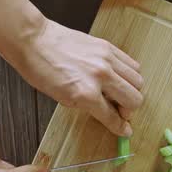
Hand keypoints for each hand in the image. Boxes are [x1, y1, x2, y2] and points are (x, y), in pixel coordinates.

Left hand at [8, 19, 143, 136]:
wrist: (33, 40)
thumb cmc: (41, 70)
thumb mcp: (62, 97)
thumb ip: (90, 105)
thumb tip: (109, 113)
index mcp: (86, 94)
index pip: (113, 116)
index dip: (121, 127)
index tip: (125, 130)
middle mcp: (101, 77)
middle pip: (134, 99)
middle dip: (129, 110)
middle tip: (120, 110)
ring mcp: (107, 60)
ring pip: (138, 81)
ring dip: (132, 91)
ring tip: (120, 92)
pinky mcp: (108, 47)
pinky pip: (132, 64)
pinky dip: (130, 74)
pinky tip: (119, 77)